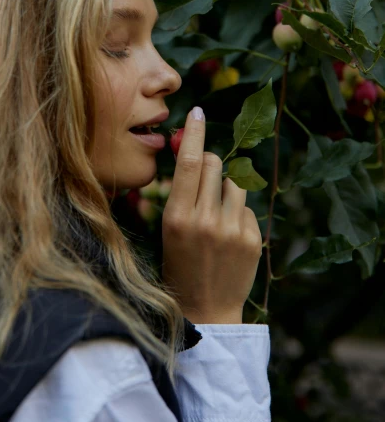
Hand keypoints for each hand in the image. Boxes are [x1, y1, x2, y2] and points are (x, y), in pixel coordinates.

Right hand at [161, 108, 262, 324]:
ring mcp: (232, 230)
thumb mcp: (168, 229)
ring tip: (216, 216)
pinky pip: (246, 206)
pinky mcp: (253, 239)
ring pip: (233, 181)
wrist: (206, 310)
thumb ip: (179, 192)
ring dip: (224, 188)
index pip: (187, 162)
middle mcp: (206, 220)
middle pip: (212, 163)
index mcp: (177, 217)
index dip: (193, 133)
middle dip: (207, 162)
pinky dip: (237, 212)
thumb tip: (187, 152)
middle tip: (202, 180)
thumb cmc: (179, 266)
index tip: (198, 111)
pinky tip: (228, 236)